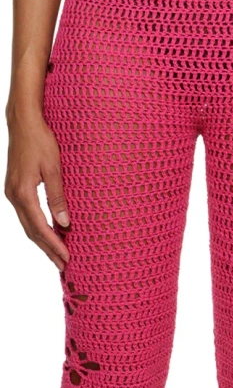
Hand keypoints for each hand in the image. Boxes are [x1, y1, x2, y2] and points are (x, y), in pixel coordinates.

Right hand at [4, 108, 70, 270]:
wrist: (23, 122)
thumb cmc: (40, 141)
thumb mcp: (53, 168)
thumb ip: (58, 197)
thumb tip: (65, 223)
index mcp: (23, 192)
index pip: (40, 227)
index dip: (54, 244)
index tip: (67, 257)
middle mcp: (14, 196)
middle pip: (32, 231)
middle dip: (48, 250)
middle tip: (64, 265)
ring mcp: (12, 193)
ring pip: (27, 225)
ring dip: (42, 241)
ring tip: (57, 255)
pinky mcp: (14, 189)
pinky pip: (26, 215)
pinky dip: (37, 228)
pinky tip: (48, 233)